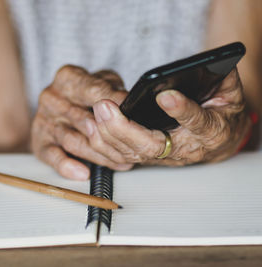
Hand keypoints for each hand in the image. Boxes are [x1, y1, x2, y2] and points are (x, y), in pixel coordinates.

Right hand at [31, 65, 132, 179]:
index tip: (129, 110)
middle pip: (82, 119)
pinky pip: (53, 156)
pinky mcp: (39, 141)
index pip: (92, 90)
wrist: (64, 103)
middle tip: (131, 145)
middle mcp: (51, 97)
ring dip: (98, 155)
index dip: (113, 101)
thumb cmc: (88, 93)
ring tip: (120, 161)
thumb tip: (129, 104)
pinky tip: (83, 172)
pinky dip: (68, 166)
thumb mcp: (104, 82)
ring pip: (73, 142)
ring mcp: (44, 120)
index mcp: (67, 78)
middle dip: (110, 135)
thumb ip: (113, 91)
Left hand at [88, 68, 251, 165]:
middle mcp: (185, 148)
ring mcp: (165, 156)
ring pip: (134, 153)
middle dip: (125, 128)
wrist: (221, 140)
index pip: (197, 122)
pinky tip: (93, 126)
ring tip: (97, 111)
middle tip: (106, 106)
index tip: (165, 95)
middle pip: (152, 146)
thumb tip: (201, 65)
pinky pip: (124, 157)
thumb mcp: (229, 92)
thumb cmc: (223, 114)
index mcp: (211, 131)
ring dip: (111, 134)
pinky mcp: (150, 158)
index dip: (181, 110)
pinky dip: (106, 144)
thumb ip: (220, 77)